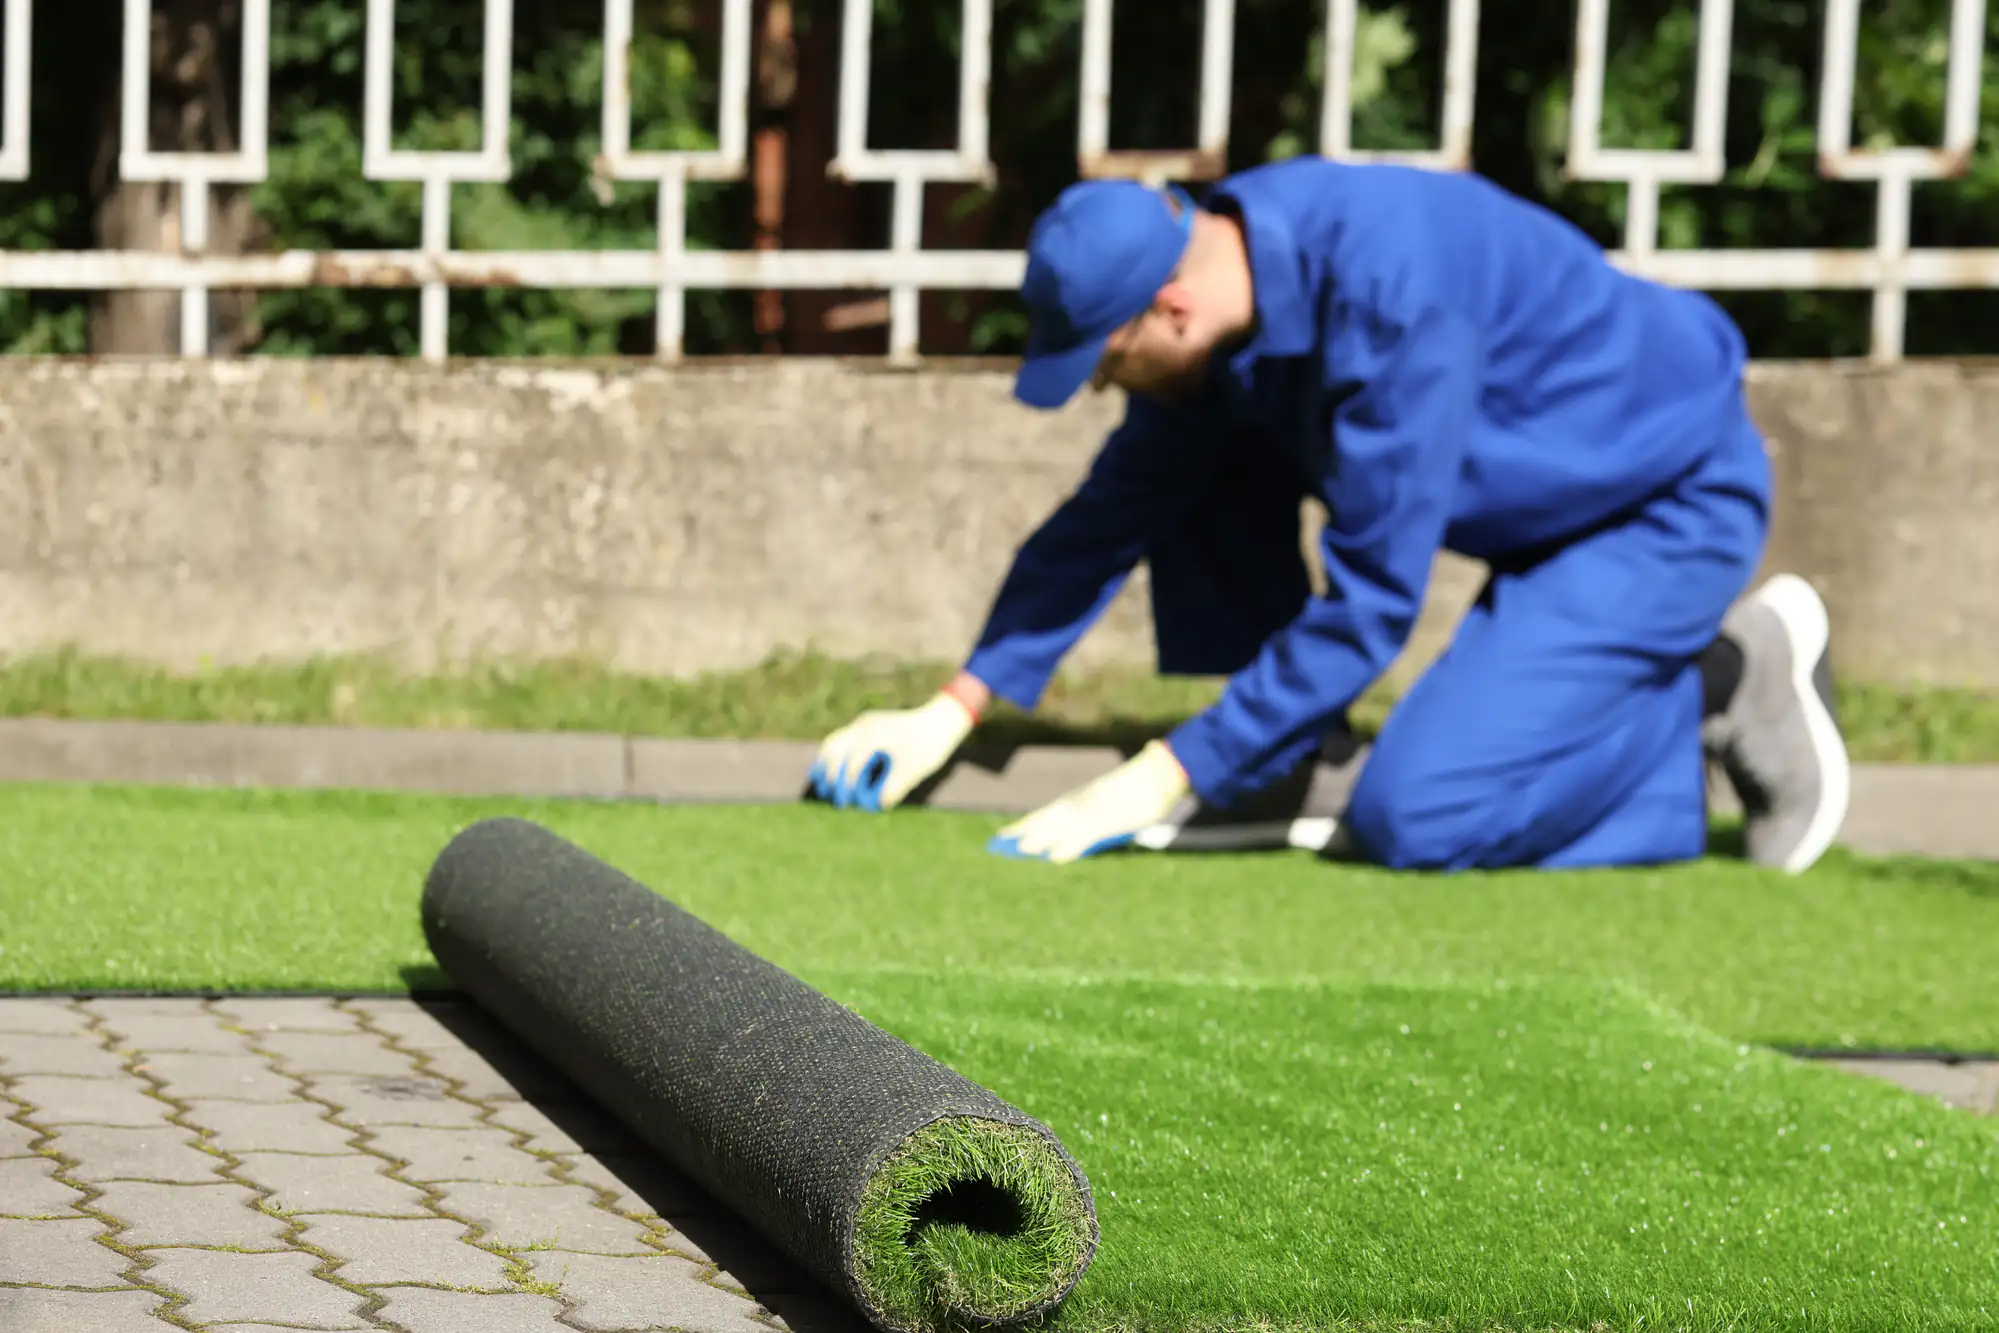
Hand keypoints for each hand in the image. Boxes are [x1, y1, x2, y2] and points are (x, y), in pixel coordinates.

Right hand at [808, 691, 976, 811]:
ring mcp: (864, 722)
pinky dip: (836, 756)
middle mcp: (865, 725)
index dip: (846, 786)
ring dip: (827, 763)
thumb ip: (895, 788)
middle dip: (828, 774)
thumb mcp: (914, 770)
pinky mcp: (867, 724)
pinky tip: (836, 772)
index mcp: (875, 735)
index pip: (852, 763)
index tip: (844, 803)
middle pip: (833, 748)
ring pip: (834, 741)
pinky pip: (843, 739)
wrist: (941, 720)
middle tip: (828, 795)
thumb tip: (877, 805)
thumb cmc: (929, 745)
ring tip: (823, 784)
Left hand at [989, 740, 1190, 863]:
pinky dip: (1069, 846)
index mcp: (1084, 798)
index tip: (1010, 833)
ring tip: (1020, 848)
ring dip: (1041, 838)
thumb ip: (1095, 827)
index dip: (1030, 823)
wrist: (1160, 774)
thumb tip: (1078, 843)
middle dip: (1026, 830)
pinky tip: (1054, 856)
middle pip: (1048, 817)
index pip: (1049, 811)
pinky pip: (1084, 835)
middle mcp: (1085, 802)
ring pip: (1061, 826)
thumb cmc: (1140, 792)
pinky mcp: (1110, 820)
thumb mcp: (1115, 810)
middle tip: (1001, 841)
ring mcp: (1096, 810)